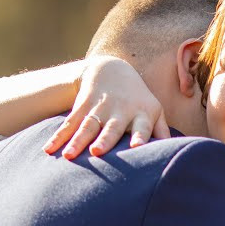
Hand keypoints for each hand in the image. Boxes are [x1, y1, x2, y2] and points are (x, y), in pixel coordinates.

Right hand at [43, 55, 170, 159]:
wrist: (110, 69)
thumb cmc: (138, 100)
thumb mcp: (154, 111)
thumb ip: (162, 132)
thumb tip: (177, 154)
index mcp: (142, 114)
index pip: (143, 128)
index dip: (140, 137)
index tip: (136, 148)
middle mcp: (121, 111)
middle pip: (111, 128)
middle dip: (104, 139)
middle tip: (97, 152)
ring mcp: (100, 108)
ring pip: (87, 126)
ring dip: (76, 140)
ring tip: (68, 155)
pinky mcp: (82, 106)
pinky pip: (69, 123)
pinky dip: (58, 136)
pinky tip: (47, 149)